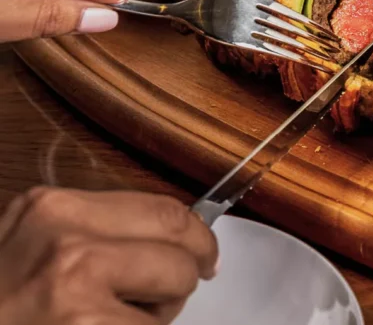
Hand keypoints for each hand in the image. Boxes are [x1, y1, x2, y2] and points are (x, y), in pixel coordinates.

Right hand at [0, 187, 217, 323]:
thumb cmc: (0, 298)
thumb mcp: (28, 248)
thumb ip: (89, 233)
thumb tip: (171, 236)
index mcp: (53, 209)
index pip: (163, 210)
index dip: (195, 237)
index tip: (203, 255)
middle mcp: (66, 240)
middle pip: (181, 246)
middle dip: (183, 276)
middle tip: (162, 298)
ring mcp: (74, 290)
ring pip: (173, 294)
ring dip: (156, 318)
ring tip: (112, 324)